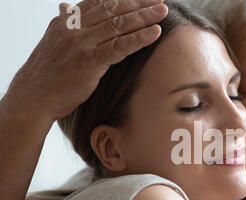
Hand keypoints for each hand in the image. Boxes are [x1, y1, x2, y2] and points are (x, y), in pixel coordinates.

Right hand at [4, 0, 166, 121]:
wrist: (34, 95)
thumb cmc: (47, 72)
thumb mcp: (54, 40)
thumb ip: (65, 23)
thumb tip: (65, 6)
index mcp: (67, 21)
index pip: (100, 2)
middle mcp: (74, 28)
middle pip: (113, 10)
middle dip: (138, 4)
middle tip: (159, 0)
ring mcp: (81, 44)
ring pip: (118, 25)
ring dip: (144, 17)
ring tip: (162, 12)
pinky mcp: (89, 62)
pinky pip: (120, 47)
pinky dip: (139, 38)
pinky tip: (155, 32)